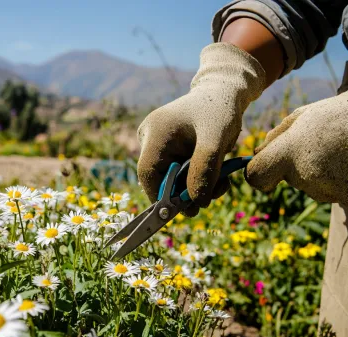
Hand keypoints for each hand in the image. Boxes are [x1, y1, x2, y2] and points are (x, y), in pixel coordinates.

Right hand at [137, 43, 265, 213]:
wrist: (224, 92)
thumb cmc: (220, 111)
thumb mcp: (216, 141)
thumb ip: (204, 171)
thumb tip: (195, 204)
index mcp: (155, 132)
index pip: (147, 173)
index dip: (162, 196)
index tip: (183, 209)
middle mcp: (150, 138)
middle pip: (158, 178)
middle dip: (184, 193)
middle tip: (209, 199)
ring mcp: (157, 143)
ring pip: (169, 178)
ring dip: (193, 188)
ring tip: (220, 183)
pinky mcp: (167, 149)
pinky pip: (176, 173)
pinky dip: (195, 180)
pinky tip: (215, 176)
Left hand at [246, 92, 347, 205]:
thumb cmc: (340, 116)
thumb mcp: (304, 116)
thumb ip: (276, 137)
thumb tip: (256, 155)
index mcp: (290, 153)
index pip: (256, 177)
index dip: (256, 173)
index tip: (264, 167)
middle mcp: (306, 175)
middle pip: (286, 178)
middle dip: (295, 164)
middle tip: (321, 144)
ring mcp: (329, 190)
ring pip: (309, 184)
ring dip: (319, 170)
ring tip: (339, 149)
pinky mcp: (345, 196)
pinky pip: (330, 191)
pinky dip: (336, 179)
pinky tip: (345, 162)